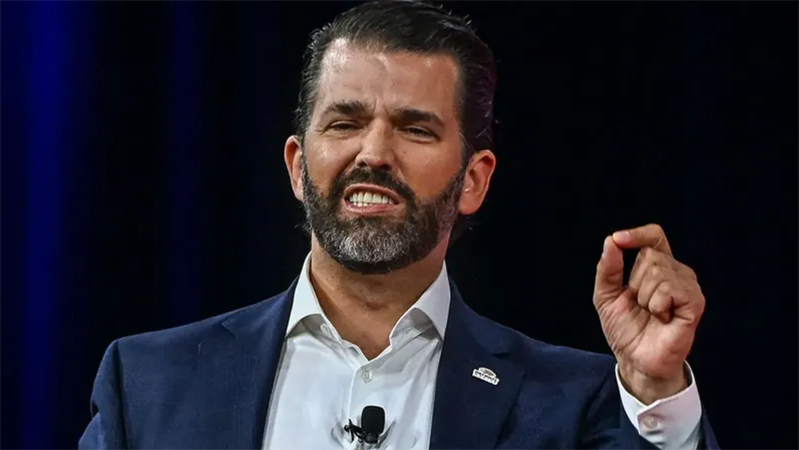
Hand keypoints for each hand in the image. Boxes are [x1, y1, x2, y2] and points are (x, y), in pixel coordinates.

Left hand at [593, 224, 704, 403]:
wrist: (636, 360)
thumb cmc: (625, 328)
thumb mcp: (606, 295)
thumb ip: (607, 268)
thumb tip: (612, 241)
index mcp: (657, 267)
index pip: (654, 237)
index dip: (637, 234)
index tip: (618, 240)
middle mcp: (676, 272)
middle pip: (650, 254)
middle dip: (634, 281)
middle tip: (640, 304)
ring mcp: (688, 287)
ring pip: (658, 271)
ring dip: (644, 296)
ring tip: (651, 313)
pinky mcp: (695, 303)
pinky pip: (670, 289)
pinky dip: (657, 305)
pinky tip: (662, 318)